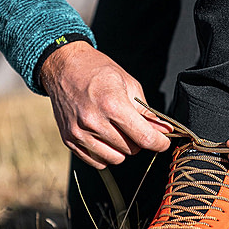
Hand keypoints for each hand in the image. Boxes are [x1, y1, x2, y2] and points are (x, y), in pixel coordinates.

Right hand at [40, 41, 171, 168]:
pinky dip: (105, 154)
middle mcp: (93, 121)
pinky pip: (97, 161)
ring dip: (122, 149)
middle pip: (131, 149)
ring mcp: (79, 132)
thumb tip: (164, 131)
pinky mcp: (69, 140)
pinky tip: (105, 137)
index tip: (163, 142)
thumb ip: (146, 112)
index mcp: (112, 104)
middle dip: (139, 141)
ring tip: (118, 131)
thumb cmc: (97, 71)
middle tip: (134, 126)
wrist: (64, 67)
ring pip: (115, 158)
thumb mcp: (128, 84)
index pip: (144, 137)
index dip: (159, 143)